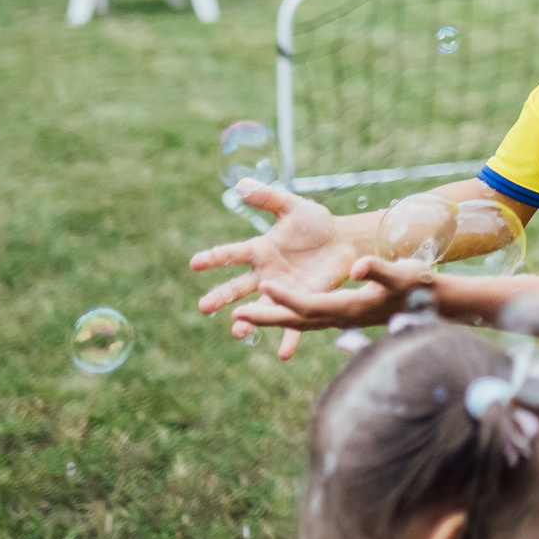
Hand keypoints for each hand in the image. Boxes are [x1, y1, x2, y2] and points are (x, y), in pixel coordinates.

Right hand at [190, 179, 363, 359]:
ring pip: (260, 308)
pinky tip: (284, 354)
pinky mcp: (303, 301)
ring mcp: (282, 291)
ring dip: (248, 320)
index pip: (231, 254)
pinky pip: (293, 322)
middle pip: (238, 286)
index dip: (214, 257)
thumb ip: (268, 198)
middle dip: (221, 296)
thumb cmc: (316, 224)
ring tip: (237, 331)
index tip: (194, 263)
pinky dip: (289, 338)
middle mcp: (266, 274)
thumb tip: (240, 184)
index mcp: (260, 250)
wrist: (344, 241)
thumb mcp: (294, 207)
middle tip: (203, 306)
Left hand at [229, 254, 434, 341]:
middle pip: (296, 320)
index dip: (286, 297)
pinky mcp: (345, 315)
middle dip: (266, 318)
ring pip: (299, 322)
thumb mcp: (401, 274)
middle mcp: (342, 318)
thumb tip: (359, 266)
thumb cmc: (419, 285)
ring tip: (242, 318)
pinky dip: (288, 316)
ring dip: (272, 319)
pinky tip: (276, 312)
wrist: (434, 303)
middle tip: (235, 317)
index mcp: (350, 308)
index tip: (264, 285)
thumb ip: (379, 270)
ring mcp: (342, 320)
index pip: (309, 305)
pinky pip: (309, 319)